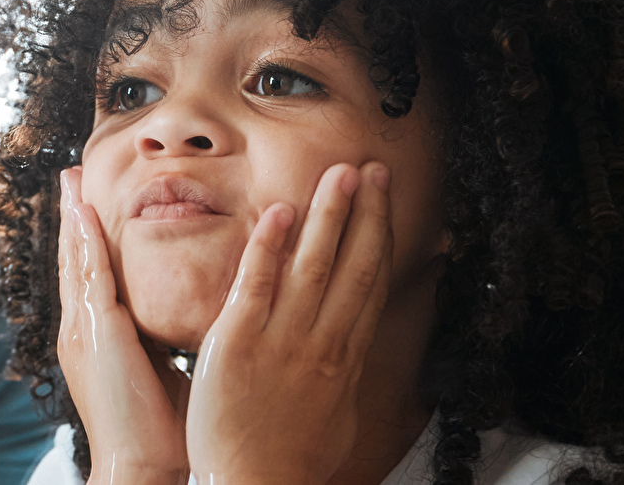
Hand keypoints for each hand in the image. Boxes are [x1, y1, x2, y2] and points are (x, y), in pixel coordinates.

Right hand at [56, 167, 189, 484]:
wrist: (143, 465)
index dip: (90, 240)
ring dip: (75, 216)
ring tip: (73, 178)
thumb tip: (195, 318)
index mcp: (97, 339)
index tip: (91, 205)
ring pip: (77, 259)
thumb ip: (168, 341)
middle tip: (72, 176)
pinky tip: (87, 210)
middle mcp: (81, 330)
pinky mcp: (94, 332)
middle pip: (75, 260)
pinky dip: (86, 239)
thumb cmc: (163, 430)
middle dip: (75, 217)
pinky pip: (89, 273)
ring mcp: (82, 330)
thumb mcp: (163, 371)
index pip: (92, 276)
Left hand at [185, 162, 393, 484]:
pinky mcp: (237, 343)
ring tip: (341, 173)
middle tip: (373, 168)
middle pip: (353, 265)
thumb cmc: (290, 461)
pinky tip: (280, 213)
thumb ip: (341, 375)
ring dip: (329, 215)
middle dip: (367, 213)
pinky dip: (271, 247)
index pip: (369, 284)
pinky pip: (256, 285)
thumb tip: (353, 352)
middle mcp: (322, 343)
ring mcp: (282, 340)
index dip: (380, 237)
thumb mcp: (336, 416)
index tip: (386, 201)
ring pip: (314, 265)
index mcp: (344, 358)